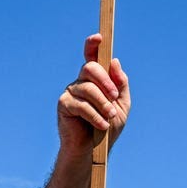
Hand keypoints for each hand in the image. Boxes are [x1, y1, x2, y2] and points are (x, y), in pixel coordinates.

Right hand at [56, 34, 130, 157]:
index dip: (93, 44)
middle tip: (115, 97)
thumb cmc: (108, 125)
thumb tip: (114, 61)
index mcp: (95, 78)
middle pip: (90, 68)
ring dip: (102, 103)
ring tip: (110, 116)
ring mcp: (71, 91)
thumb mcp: (122, 104)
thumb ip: (120, 83)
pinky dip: (94, 115)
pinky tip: (102, 125)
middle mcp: (81, 81)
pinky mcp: (64, 105)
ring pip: (87, 88)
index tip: (99, 37)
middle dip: (105, 81)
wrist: (94, 150)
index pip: (92, 56)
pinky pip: (80, 104)